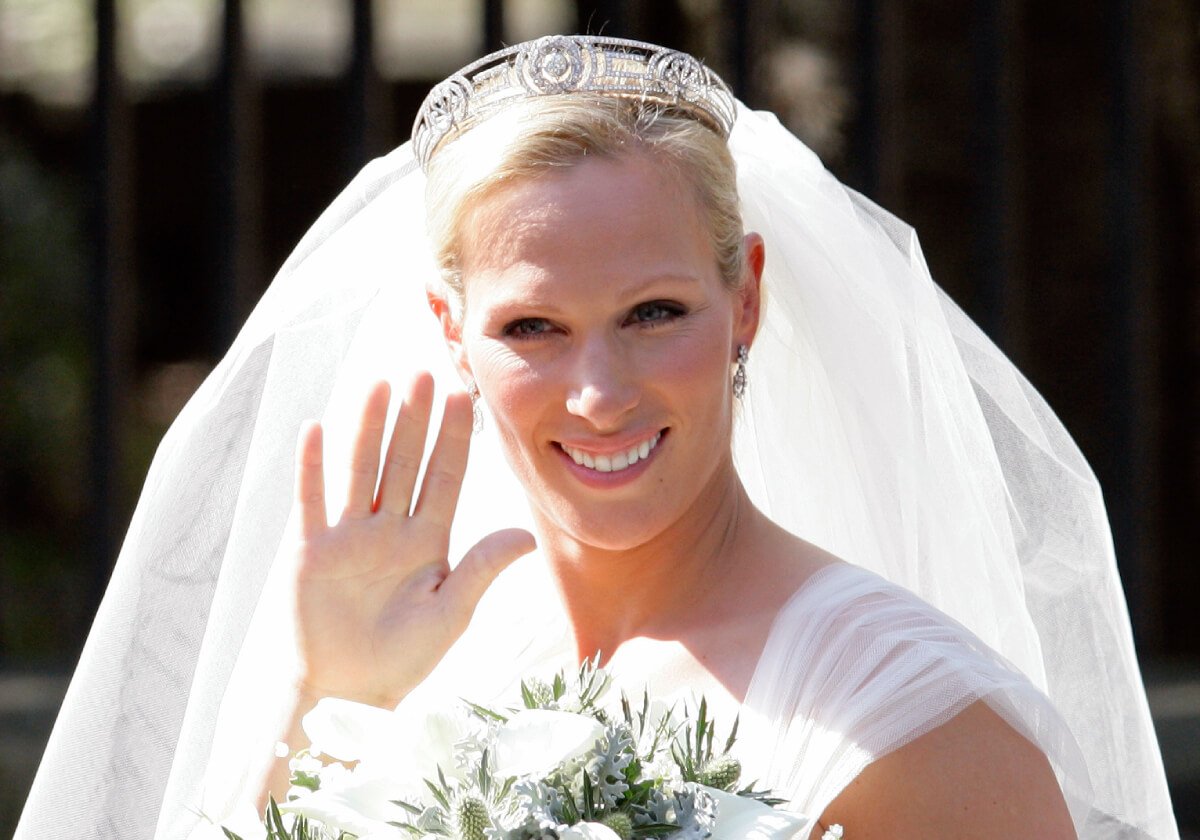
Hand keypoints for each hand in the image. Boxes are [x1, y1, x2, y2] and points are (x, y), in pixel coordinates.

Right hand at [289, 372, 534, 707]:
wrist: (349, 691)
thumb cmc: (405, 657)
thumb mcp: (451, 614)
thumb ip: (482, 569)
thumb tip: (527, 534)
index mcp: (428, 541)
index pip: (445, 478)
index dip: (454, 439)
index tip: (465, 397)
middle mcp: (390, 529)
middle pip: (405, 463)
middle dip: (416, 419)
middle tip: (425, 373)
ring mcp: (350, 536)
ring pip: (363, 470)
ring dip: (370, 428)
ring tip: (380, 384)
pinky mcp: (312, 550)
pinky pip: (313, 500)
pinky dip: (312, 467)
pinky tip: (316, 428)